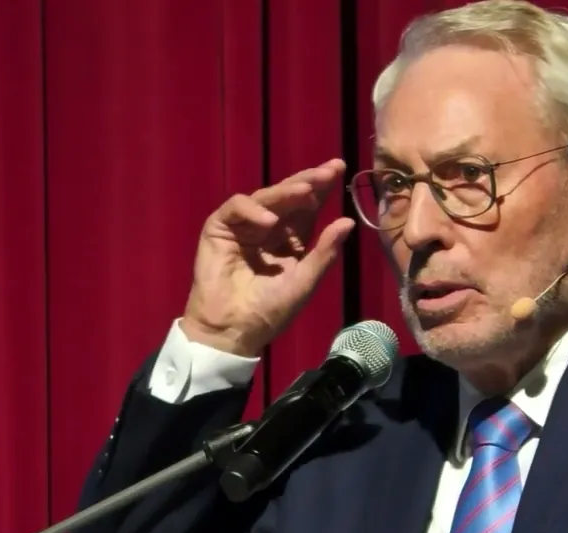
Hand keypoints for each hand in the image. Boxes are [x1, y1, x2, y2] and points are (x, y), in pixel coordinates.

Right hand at [182, 158, 355, 356]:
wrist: (233, 329)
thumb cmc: (270, 311)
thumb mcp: (304, 281)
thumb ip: (324, 252)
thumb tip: (348, 221)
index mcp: (290, 240)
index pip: (307, 208)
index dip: (322, 189)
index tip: (338, 168)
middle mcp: (268, 228)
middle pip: (289, 197)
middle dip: (308, 181)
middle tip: (328, 170)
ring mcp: (243, 226)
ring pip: (265, 197)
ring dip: (286, 192)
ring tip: (306, 191)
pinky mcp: (219, 228)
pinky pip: (236, 208)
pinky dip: (252, 209)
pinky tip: (269, 220)